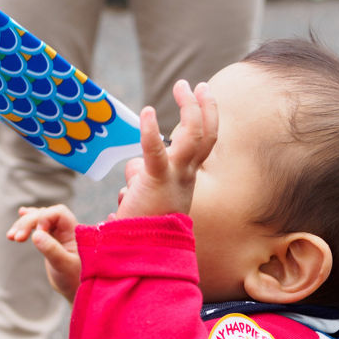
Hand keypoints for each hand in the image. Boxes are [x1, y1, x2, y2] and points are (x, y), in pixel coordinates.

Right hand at [7, 203, 80, 302]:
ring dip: (23, 224)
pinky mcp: (50, 240)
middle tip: (16, 238)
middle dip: (28, 222)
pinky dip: (28, 223)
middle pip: (44, 214)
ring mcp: (58, 234)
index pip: (58, 213)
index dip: (44, 218)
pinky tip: (21, 213)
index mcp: (75, 231)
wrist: (76, 290)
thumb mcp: (64, 266)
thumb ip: (52, 250)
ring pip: (39, 219)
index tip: (36, 235)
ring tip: (11, 237)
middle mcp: (67, 229)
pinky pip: (38, 226)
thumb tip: (35, 234)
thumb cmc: (75, 279)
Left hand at [117, 79, 217, 219]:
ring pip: (193, 138)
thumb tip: (133, 171)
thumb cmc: (144, 228)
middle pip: (206, 136)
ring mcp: (175, 179)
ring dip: (190, 109)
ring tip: (182, 86)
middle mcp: (187, 177)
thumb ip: (142, 179)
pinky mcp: (156, 182)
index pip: (204, 145)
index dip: (206, 119)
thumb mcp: (146, 198)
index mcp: (187, 180)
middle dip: (205, 107)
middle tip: (197, 85)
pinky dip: (150, 131)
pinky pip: (156, 152)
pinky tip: (146, 112)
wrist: (146, 253)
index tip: (200, 97)